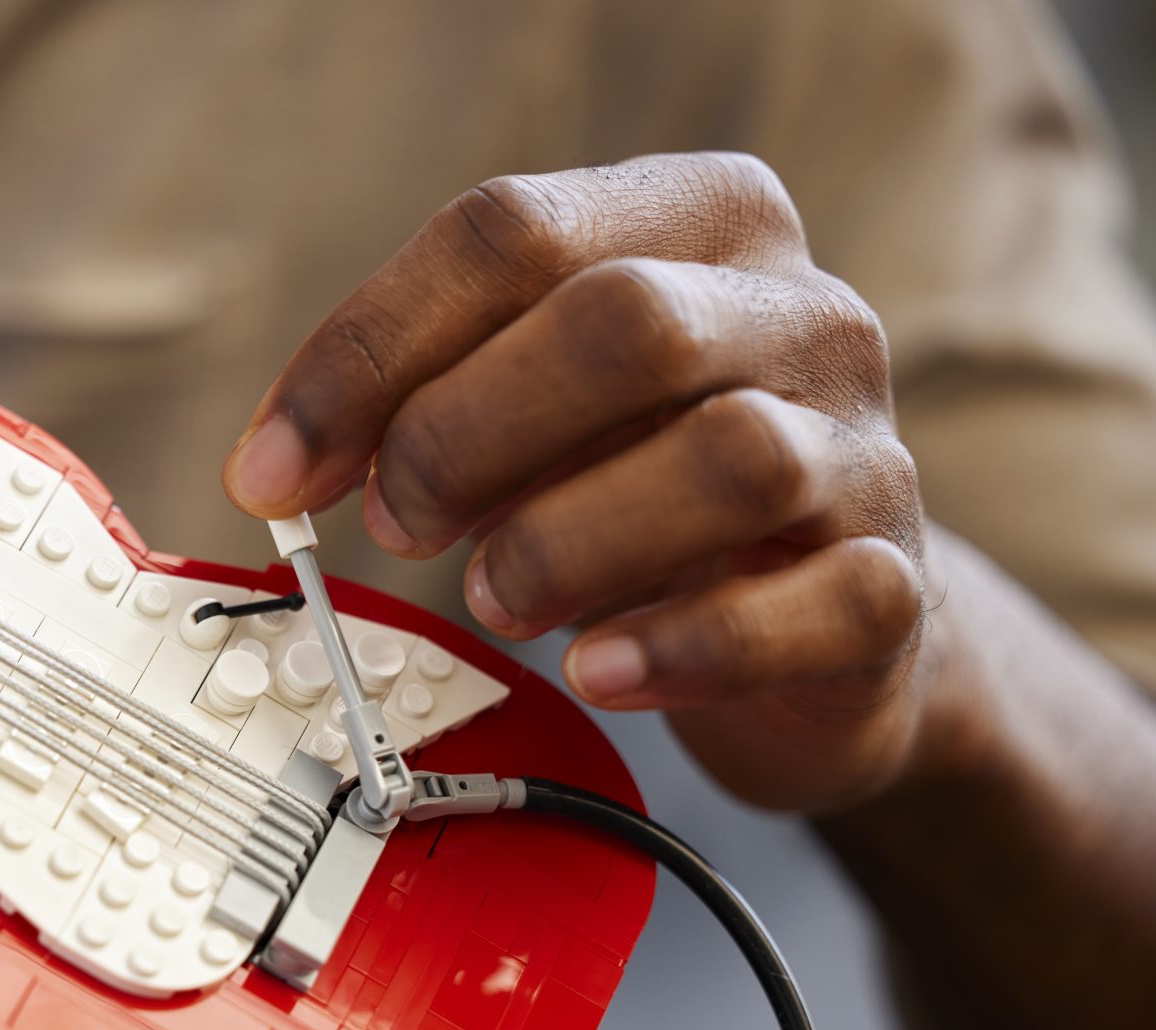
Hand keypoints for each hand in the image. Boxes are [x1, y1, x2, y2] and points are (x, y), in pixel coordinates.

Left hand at [225, 154, 926, 811]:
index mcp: (696, 223)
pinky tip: (596, 669)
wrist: (824, 626)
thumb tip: (277, 465)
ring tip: (494, 598)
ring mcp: (865, 447)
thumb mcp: (533, 419)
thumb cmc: (646, 493)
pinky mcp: (894, 586)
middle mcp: (800, 313)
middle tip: (396, 524)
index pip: (511, 233)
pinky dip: (681, 645)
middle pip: (625, 323)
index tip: (270, 470)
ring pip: (729, 457)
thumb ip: (423, 407)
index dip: (366, 354)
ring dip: (566, 540)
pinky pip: (814, 604)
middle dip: (465, 434)